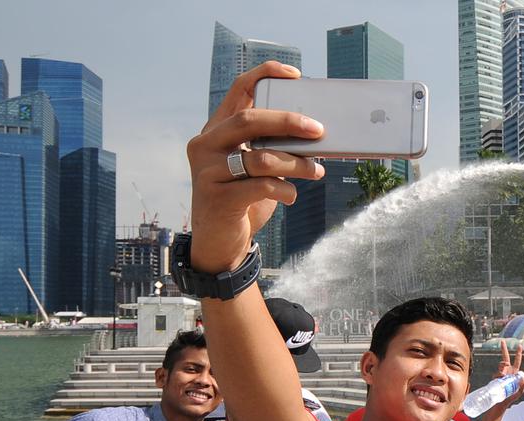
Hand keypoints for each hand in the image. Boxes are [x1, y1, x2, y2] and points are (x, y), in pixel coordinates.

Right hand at [186, 62, 325, 273]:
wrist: (218, 243)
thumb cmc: (242, 200)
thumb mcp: (252, 168)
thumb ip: (269, 148)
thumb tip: (313, 134)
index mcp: (215, 130)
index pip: (238, 90)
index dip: (265, 75)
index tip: (295, 75)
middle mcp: (205, 145)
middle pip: (250, 120)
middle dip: (289, 122)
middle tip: (318, 129)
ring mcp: (208, 171)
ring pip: (261, 157)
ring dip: (296, 163)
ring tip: (315, 171)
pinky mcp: (218, 198)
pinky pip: (262, 186)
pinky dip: (285, 189)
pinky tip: (291, 195)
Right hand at [493, 340, 523, 404]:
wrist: (501, 402)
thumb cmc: (511, 396)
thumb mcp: (520, 391)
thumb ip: (523, 385)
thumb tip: (523, 378)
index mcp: (514, 372)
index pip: (517, 361)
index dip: (518, 353)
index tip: (520, 345)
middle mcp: (507, 371)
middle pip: (505, 358)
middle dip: (504, 350)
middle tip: (502, 341)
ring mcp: (500, 374)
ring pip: (501, 366)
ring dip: (503, 367)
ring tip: (503, 375)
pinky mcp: (495, 378)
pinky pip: (497, 374)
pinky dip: (499, 376)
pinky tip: (500, 379)